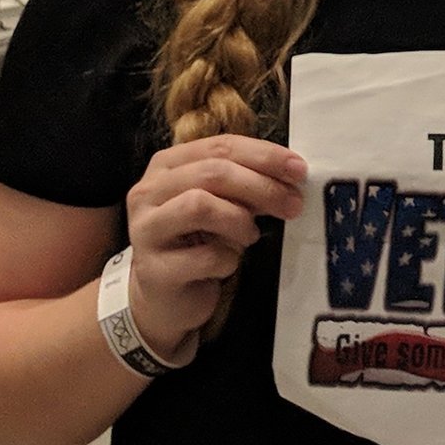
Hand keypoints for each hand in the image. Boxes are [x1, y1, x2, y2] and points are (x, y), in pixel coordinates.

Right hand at [123, 134, 306, 363]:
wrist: (164, 298)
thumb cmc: (196, 243)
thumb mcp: (220, 206)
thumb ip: (245, 186)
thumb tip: (291, 175)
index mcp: (167, 165)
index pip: (220, 146)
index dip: (264, 155)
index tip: (299, 169)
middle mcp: (148, 191)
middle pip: (212, 172)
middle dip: (261, 186)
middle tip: (293, 204)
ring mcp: (145, 230)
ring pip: (199, 205)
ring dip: (238, 220)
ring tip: (250, 236)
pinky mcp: (153, 270)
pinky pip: (204, 256)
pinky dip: (228, 259)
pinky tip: (228, 262)